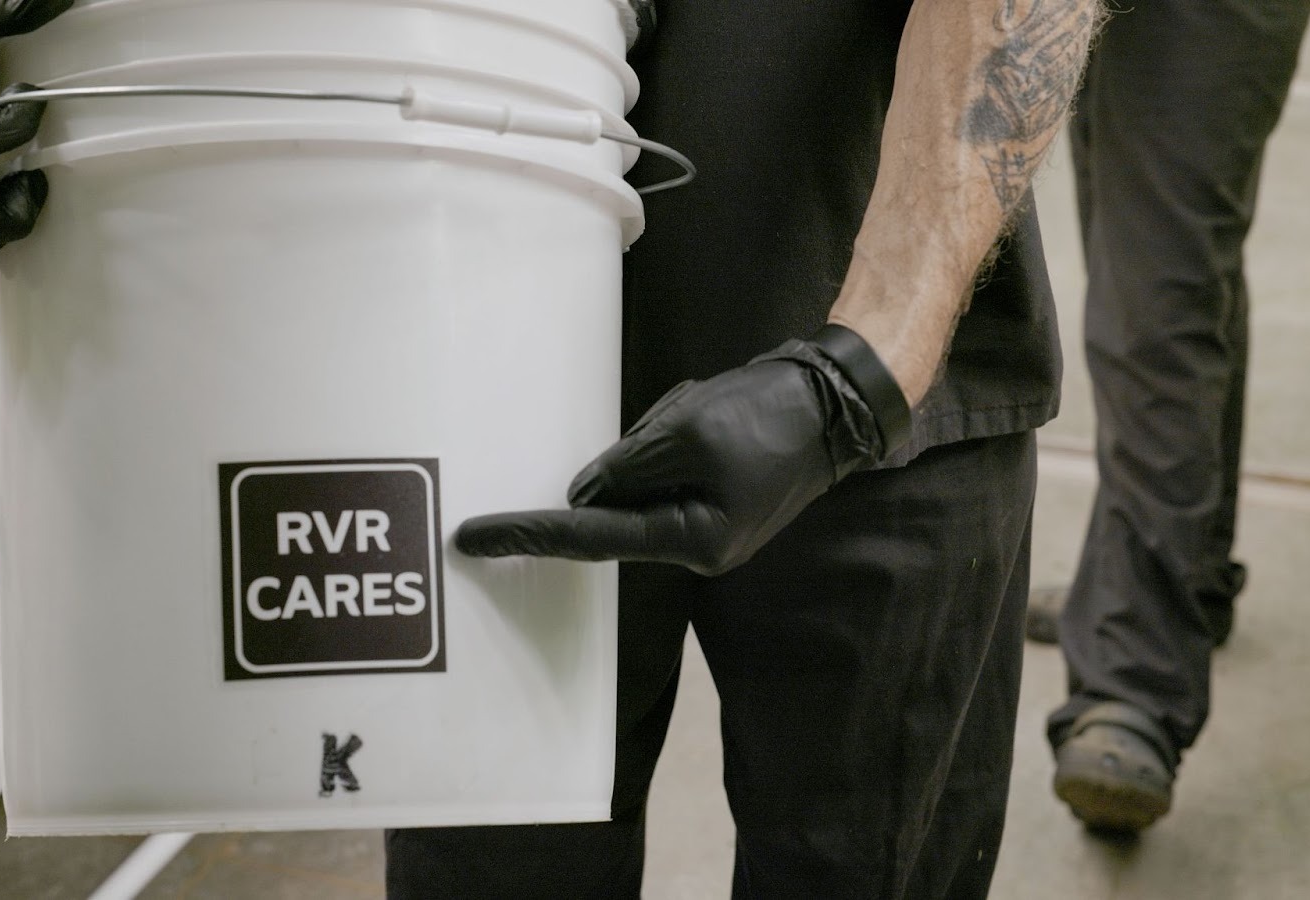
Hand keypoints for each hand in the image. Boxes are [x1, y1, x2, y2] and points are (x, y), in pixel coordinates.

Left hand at [456, 328, 908, 575]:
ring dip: (659, 439)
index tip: (472, 538)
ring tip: (708, 407)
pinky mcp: (713, 495)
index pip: (589, 539)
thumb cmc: (766, 413)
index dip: (528, 535)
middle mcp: (697, 547)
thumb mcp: (685, 430)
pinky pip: (665, 469)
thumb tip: (581, 495)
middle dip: (631, 456)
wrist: (838, 397)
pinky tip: (708, 409)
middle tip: (686, 417)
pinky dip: (672, 436)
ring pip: (641, 482)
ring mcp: (707, 523)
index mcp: (692, 541)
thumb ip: (625, 466)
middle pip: (619, 509)